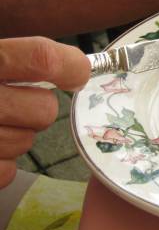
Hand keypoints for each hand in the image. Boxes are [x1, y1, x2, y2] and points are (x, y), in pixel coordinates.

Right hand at [0, 37, 89, 187]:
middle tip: (12, 103)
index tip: (78, 73)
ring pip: (26, 142)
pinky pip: (6, 172)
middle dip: (35, 108)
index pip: (43, 58)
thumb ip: (22, 57)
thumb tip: (80, 67)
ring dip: (15, 136)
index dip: (71, 67)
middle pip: (44, 109)